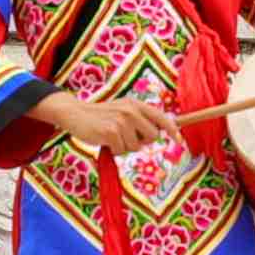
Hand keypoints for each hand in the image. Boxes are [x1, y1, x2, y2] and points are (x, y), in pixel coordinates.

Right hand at [46, 92, 170, 159]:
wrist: (75, 114)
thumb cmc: (101, 116)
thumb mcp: (123, 111)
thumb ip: (140, 119)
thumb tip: (158, 134)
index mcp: (136, 105)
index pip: (161, 118)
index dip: (173, 130)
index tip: (179, 141)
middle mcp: (131, 110)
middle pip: (152, 137)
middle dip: (140, 141)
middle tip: (124, 136)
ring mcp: (121, 120)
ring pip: (135, 147)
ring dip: (123, 146)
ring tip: (111, 136)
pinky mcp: (111, 131)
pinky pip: (121, 150)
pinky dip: (113, 150)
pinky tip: (104, 140)